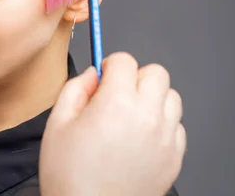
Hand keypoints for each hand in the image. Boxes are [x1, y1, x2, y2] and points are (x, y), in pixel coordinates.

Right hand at [39, 53, 185, 195]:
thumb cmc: (69, 175)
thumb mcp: (57, 123)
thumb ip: (75, 88)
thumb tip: (91, 74)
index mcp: (117, 102)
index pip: (125, 60)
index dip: (110, 65)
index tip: (102, 78)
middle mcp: (148, 116)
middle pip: (156, 73)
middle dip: (135, 77)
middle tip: (117, 94)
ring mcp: (165, 137)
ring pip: (171, 97)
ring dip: (152, 98)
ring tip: (130, 115)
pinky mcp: (175, 157)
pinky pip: (177, 126)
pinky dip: (162, 124)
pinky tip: (140, 137)